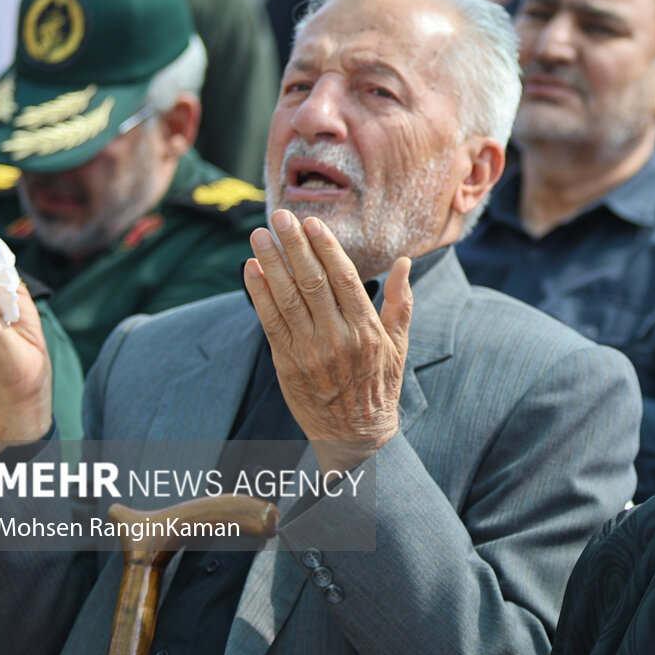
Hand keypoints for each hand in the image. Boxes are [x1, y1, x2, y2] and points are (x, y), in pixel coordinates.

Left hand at [244, 210, 411, 474]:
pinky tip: (251, 271)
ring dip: (270, 264)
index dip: (326, 248)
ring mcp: (310, 353)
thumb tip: (403, 262)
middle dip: (294, 246)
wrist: (355, 437)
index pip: (343, 279)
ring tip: (259, 235)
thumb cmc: (380, 386)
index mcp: (367, 330)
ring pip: (287, 299)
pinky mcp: (287, 365)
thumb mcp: (398, 344)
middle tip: (280, 217)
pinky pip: (270, 323)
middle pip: (312, 282)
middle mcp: (338, 339)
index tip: (312, 223)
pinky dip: (258, 295)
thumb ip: (400, 301)